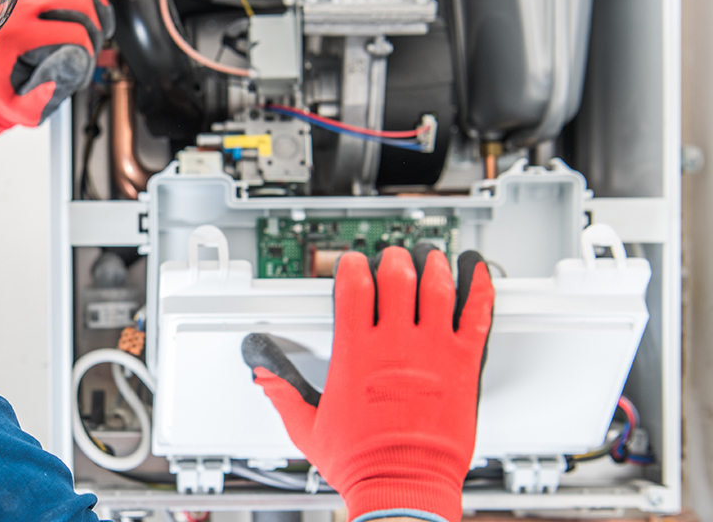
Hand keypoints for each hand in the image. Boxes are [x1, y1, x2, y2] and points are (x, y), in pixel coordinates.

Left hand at [0, 0, 114, 152]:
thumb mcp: (17, 105)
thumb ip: (39, 101)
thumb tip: (58, 83)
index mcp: (18, 34)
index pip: (73, 31)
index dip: (90, 47)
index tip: (89, 57)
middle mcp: (17, 5)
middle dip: (95, 20)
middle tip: (97, 35)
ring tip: (97, 9)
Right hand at [242, 244, 493, 521]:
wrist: (403, 487)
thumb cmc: (361, 463)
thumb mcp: (307, 428)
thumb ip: (284, 394)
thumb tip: (265, 377)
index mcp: (355, 353)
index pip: (353, 287)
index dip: (351, 266)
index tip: (352, 263)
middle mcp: (394, 345)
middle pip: (396, 277)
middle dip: (393, 259)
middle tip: (393, 258)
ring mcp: (432, 351)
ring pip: (437, 287)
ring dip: (434, 265)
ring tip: (431, 256)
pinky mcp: (463, 365)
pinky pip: (477, 315)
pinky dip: (479, 288)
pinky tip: (478, 273)